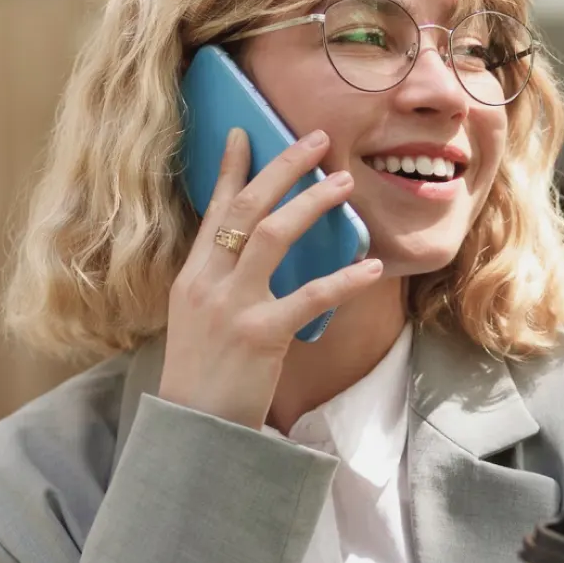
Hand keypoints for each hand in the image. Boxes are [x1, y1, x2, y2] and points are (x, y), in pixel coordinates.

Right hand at [157, 127, 385, 429]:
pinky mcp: (260, 335)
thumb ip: (222, 286)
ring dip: (311, 204)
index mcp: (192, 277)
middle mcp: (208, 283)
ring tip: (344, 183)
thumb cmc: (203, 379)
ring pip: (272, 236)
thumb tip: (254, 259)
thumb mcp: (198, 322)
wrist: (193, 430)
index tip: (246, 132)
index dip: (232, 170)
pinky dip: (343, 279)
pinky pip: (309, 297)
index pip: (214, 211)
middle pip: (246, 210)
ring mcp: (232, 307)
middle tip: (316, 140)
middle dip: (282, 169)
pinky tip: (370, 267)